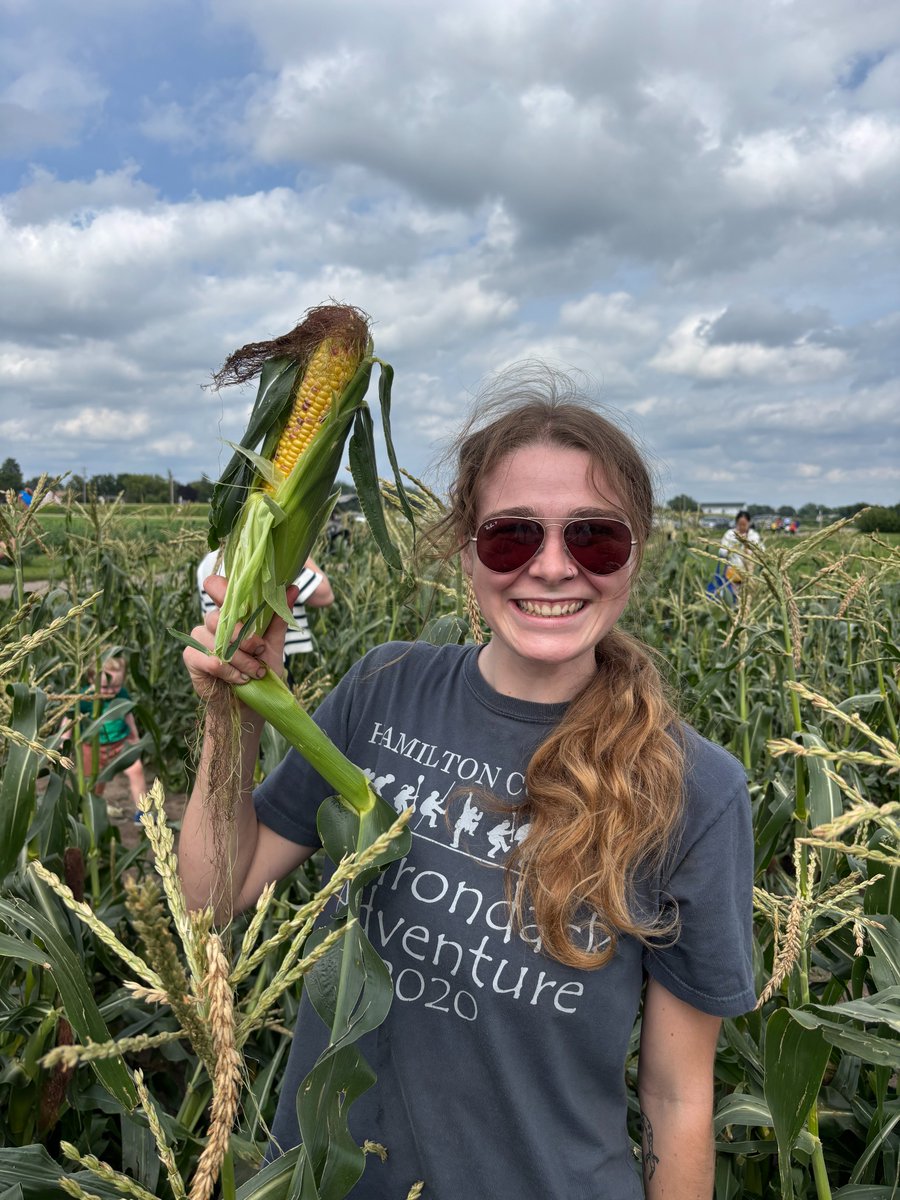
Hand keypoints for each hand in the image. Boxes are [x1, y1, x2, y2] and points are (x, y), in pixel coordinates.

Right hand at [183, 575, 299, 699]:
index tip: (247, 607)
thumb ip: (279, 618)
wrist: (249, 704)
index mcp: (230, 613)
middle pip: (218, 616)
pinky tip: (240, 679)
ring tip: (255, 672)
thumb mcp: (273, 644)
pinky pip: (212, 661)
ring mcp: (199, 639)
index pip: (217, 587)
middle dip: (244, 637)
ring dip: (242, 660)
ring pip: (218, 642)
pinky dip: (230, 672)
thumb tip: (292, 588)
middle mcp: (212, 622)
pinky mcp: (192, 658)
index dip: (224, 589)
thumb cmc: (260, 670)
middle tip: (259, 650)